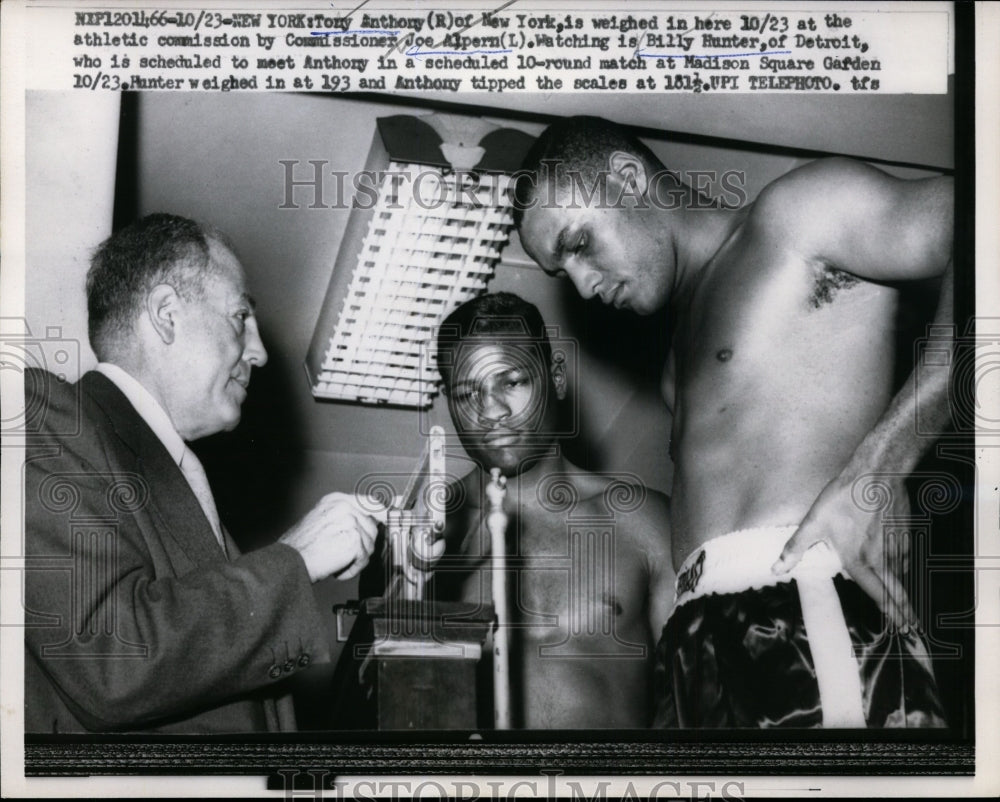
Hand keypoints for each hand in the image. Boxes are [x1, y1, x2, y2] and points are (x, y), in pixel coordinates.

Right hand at [280, 492, 387, 581]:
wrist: (289, 561)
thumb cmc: (300, 546)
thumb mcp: (321, 520)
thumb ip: (345, 516)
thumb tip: (371, 520)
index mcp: (336, 500)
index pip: (370, 502)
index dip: (380, 514)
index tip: (385, 521)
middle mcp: (345, 507)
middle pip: (372, 527)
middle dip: (361, 545)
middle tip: (342, 552)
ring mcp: (351, 521)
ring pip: (370, 545)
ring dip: (355, 559)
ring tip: (335, 560)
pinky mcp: (355, 539)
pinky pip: (364, 559)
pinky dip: (352, 569)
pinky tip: (337, 568)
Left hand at [772, 472, 914, 628]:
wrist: (875, 473)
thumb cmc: (843, 498)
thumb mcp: (813, 523)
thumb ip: (796, 549)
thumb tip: (777, 568)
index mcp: (858, 560)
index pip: (878, 594)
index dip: (891, 613)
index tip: (900, 628)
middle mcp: (882, 558)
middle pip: (898, 592)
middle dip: (905, 612)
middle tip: (911, 628)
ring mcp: (897, 546)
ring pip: (903, 575)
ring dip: (905, 592)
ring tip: (909, 608)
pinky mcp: (905, 533)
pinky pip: (906, 558)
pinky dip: (905, 569)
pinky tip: (902, 572)